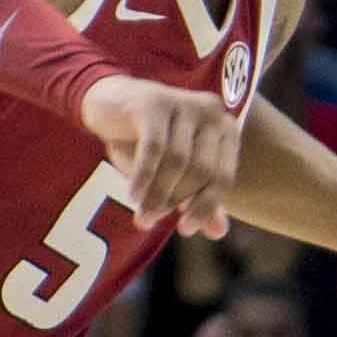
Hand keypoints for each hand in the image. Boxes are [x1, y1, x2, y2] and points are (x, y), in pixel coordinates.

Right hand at [80, 75, 243, 236]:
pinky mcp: (155, 103)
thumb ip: (200, 199)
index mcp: (226, 129)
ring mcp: (184, 103)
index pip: (223, 178)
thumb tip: (219, 233)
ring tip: (142, 216)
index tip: (185, 230)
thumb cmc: (149, 141)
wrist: (110, 102)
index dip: (205, 207)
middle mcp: (212, 113)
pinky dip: (144, 177)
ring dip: (157, 194)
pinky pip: (154, 148)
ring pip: (177, 161)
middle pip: (201, 170)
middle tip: (151, 221)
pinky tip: (132, 196)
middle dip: (175, 201)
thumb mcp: (176, 172)